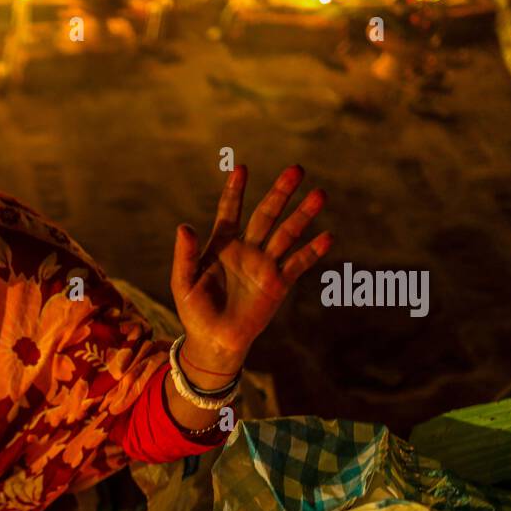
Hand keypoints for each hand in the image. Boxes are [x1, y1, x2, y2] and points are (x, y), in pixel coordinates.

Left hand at [170, 164, 330, 376]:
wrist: (213, 342)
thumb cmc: (194, 311)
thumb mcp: (183, 282)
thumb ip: (184, 255)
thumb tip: (183, 227)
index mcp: (222, 245)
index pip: (230, 211)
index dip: (236, 190)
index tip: (241, 168)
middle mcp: (247, 250)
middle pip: (267, 214)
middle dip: (280, 193)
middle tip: (297, 169)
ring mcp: (265, 265)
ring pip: (287, 233)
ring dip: (303, 214)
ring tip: (319, 194)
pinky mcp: (278, 284)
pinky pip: (298, 264)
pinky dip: (312, 251)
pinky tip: (327, 237)